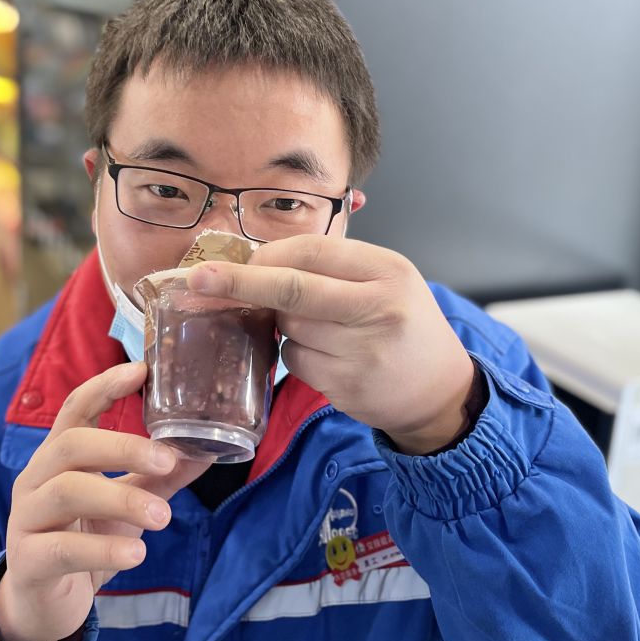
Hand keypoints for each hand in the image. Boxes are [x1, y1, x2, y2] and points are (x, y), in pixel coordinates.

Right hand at [0, 361, 209, 640]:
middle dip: (122, 447)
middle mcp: (36, 479)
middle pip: (71, 445)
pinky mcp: (28, 562)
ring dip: (121, 499)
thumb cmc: (84, 540)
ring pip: (68, 493)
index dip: (105, 387)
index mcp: (58, 457)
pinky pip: (64, 549)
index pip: (75, 409)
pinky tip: (137, 555)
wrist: (42, 605)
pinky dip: (103, 549)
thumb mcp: (125, 505)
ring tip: (163, 517)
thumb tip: (206, 449)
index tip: (142, 370)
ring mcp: (27, 519)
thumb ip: (160, 478)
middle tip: (168, 461)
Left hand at [187, 235, 477, 454]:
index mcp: (386, 270)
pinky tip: (329, 358)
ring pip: (290, 328)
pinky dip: (299, 356)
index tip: (231, 259)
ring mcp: (362, 349)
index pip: (311, 251)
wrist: (441, 389)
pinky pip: (297, 361)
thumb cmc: (402, 324)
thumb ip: (331, 268)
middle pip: (292, 288)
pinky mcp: (348, 385)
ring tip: (324, 331)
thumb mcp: (384, 281)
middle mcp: (378, 306)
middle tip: (198, 280)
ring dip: (286, 327)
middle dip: (239, 283)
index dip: (265, 255)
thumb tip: (257, 262)